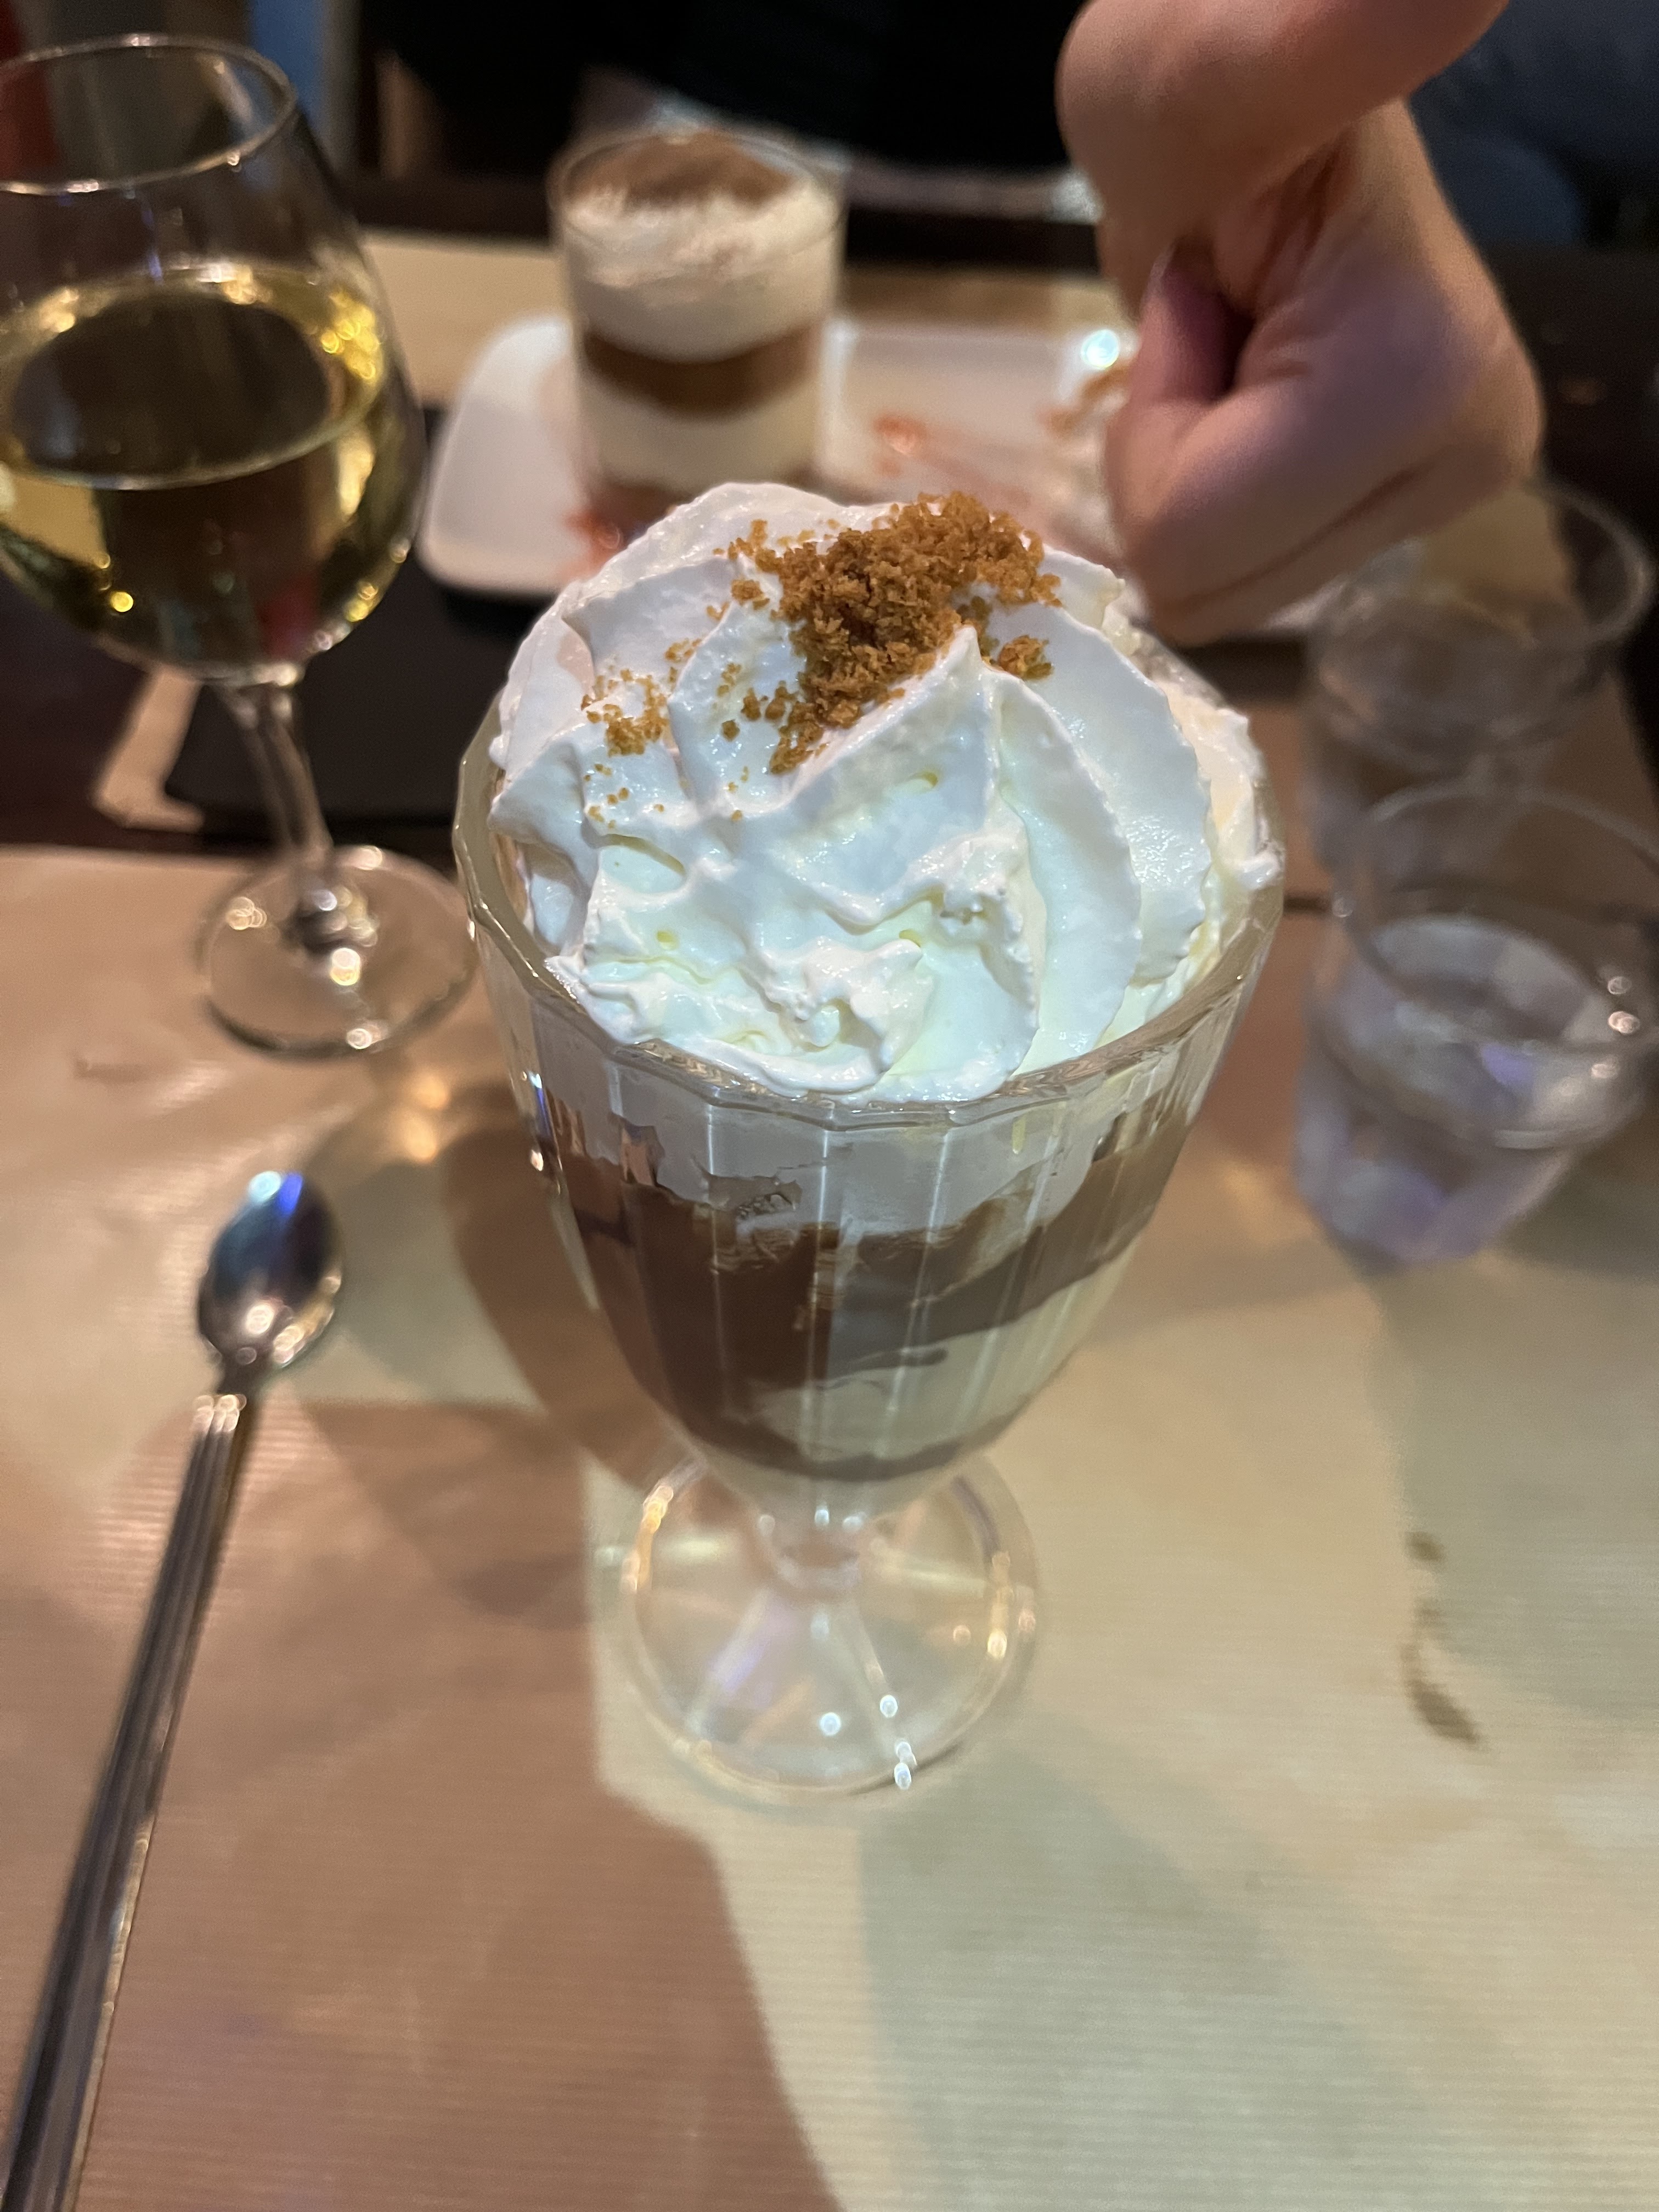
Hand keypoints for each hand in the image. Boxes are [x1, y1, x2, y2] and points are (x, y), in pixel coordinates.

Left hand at [1058, 3, 1542, 640]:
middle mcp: (1464, 460)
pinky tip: (1251, 376)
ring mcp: (1443, 489)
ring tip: (1234, 338)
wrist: (1240, 81)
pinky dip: (1210, 482)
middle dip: (1170, 460)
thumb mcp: (1215, 72)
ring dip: (1187, 467)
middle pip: (1208, 587)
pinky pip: (1236, 572)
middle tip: (1211, 323)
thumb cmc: (1195, 74)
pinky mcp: (1405, 506)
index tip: (1197, 302)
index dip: (1151, 430)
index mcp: (1423, 385)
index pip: (1188, 542)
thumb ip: (1328, 43)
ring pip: (1218, 590)